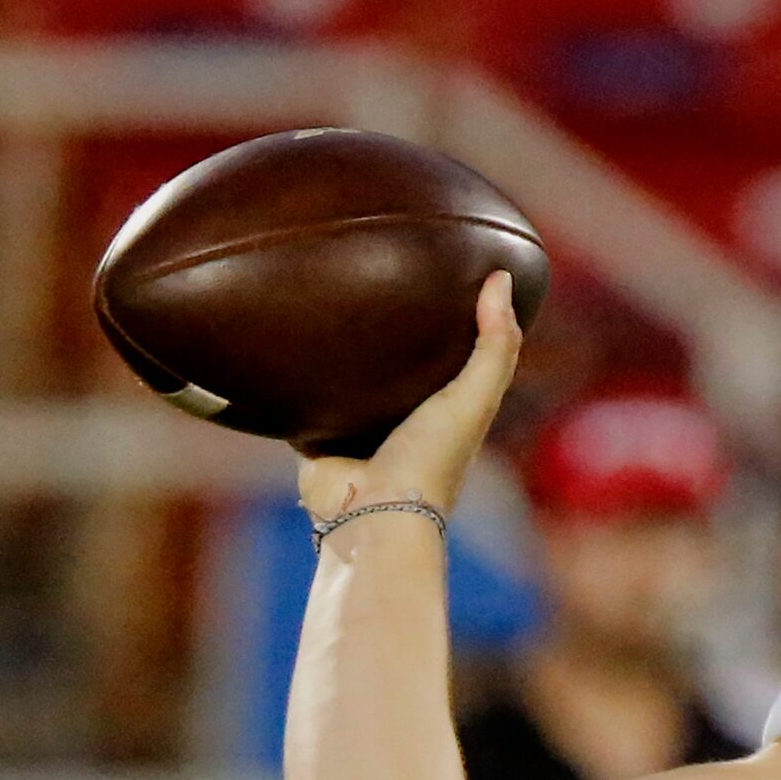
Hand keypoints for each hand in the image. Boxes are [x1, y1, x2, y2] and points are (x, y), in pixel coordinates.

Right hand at [297, 269, 523, 520]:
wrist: (368, 513)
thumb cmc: (430, 460)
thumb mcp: (474, 397)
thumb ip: (496, 344)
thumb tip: (500, 276)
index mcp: (448, 410)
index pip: (459, 355)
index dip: (459, 317)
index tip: (450, 267)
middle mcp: (405, 418)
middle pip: (399, 362)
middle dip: (390, 327)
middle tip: (373, 266)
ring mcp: (359, 427)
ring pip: (348, 375)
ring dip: (337, 347)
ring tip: (322, 291)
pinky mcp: (316, 433)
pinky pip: (301, 394)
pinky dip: (292, 372)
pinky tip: (280, 335)